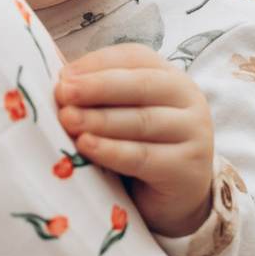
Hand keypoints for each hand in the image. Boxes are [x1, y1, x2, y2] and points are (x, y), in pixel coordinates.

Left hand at [55, 43, 215, 238]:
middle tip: (62, 93)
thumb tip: (61, 82)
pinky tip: (86, 146)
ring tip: (68, 119)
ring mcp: (193, 133)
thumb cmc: (142, 148)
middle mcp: (188, 99)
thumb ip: (101, 97)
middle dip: (97, 87)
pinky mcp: (187, 168)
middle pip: (141, 85)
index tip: (63, 75)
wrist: (177, 197)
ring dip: (100, 119)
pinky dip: (112, 151)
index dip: (98, 64)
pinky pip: (144, 157)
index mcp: (170, 77)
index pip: (135, 58)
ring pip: (142, 121)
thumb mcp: (124, 115)